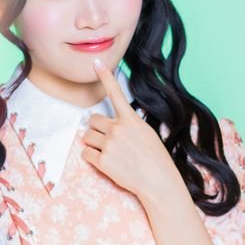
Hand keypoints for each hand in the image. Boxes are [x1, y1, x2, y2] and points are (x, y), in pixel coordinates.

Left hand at [80, 58, 176, 200]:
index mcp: (130, 120)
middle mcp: (118, 129)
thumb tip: (109, 124)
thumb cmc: (155, 158)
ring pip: (87, 137)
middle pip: (92, 120)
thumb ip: (128, 125)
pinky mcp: (102, 161)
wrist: (158, 181)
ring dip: (93, 143)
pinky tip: (106, 163)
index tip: (96, 63)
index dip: (105, 77)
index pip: (115, 94)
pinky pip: (86, 153)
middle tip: (108, 141)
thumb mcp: (146, 133)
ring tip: (110, 153)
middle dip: (96, 129)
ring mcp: (109, 145)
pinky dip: (92, 157)